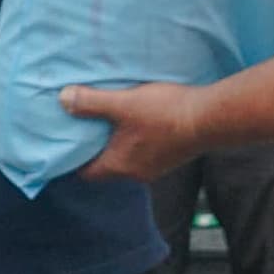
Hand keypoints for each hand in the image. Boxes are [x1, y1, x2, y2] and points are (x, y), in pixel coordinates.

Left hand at [59, 82, 208, 181]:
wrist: (211, 118)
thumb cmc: (165, 113)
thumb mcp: (122, 104)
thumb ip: (91, 103)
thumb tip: (63, 99)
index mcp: (120, 166)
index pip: (87, 173)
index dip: (73, 159)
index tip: (66, 142)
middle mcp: (137, 173)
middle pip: (107, 165)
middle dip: (96, 148)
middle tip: (85, 127)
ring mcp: (157, 166)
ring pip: (128, 158)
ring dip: (118, 142)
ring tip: (110, 120)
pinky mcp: (172, 156)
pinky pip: (146, 151)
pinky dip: (137, 139)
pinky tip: (139, 120)